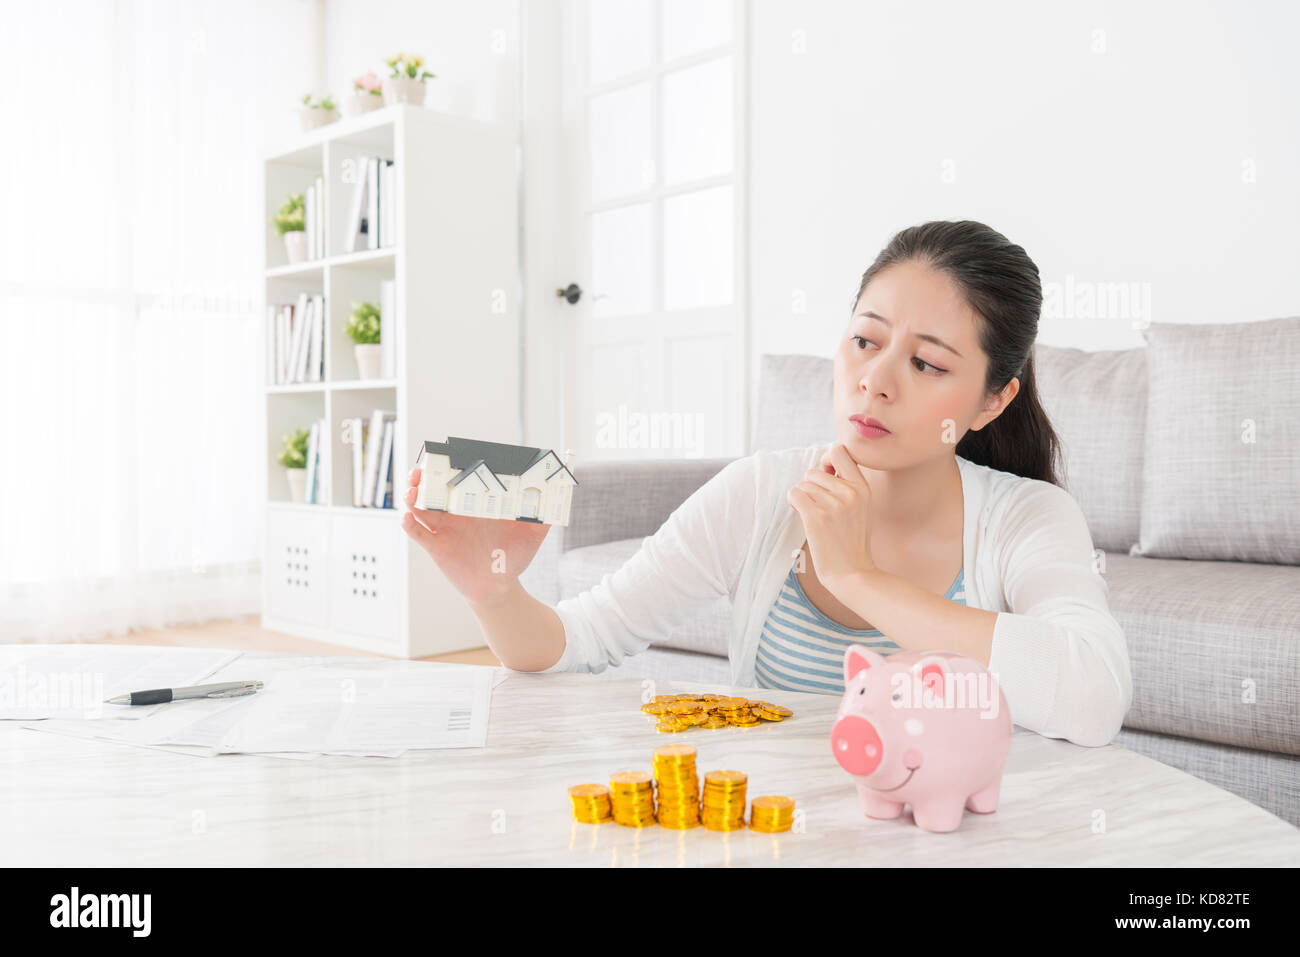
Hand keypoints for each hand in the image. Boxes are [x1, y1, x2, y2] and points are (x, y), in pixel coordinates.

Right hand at [400, 467, 550, 604]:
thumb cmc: (513, 557)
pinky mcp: (436, 547)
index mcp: (475, 503)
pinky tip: (407, 517)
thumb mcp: (531, 535)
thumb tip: (561, 494)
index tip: (446, 455)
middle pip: (432, 488)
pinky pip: (418, 534)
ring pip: (420, 507)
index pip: (458, 479)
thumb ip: (543, 516)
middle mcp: (456, 513)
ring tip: (412, 490)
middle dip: (423, 477)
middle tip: (421, 469)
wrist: (501, 587)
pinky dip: (409, 524)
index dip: (449, 466)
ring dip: (412, 497)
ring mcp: (444, 529)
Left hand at [786, 443, 877, 591]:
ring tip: (815, 517)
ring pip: (803, 485)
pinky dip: (793, 503)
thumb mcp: (859, 507)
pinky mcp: (817, 516)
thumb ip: (846, 485)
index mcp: (862, 488)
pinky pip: (795, 494)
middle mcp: (850, 492)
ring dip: (803, 499)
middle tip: (819, 507)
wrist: (852, 572)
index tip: (826, 476)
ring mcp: (834, 504)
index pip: (839, 451)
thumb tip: (823, 463)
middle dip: (811, 487)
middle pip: (814, 471)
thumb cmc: (851, 541)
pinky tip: (802, 514)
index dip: (826, 460)